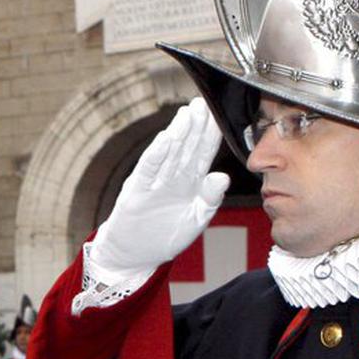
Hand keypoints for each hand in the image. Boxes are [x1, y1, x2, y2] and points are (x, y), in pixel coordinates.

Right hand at [89, 97, 229, 278]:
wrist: (135, 255)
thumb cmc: (166, 236)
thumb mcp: (196, 220)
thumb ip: (210, 199)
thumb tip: (223, 176)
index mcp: (190, 181)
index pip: (203, 153)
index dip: (210, 134)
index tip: (218, 115)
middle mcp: (173, 176)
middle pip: (187, 146)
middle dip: (195, 125)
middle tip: (202, 103)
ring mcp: (155, 181)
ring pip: (169, 153)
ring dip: (178, 133)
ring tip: (187, 114)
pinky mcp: (138, 191)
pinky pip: (148, 169)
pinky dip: (156, 155)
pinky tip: (165, 140)